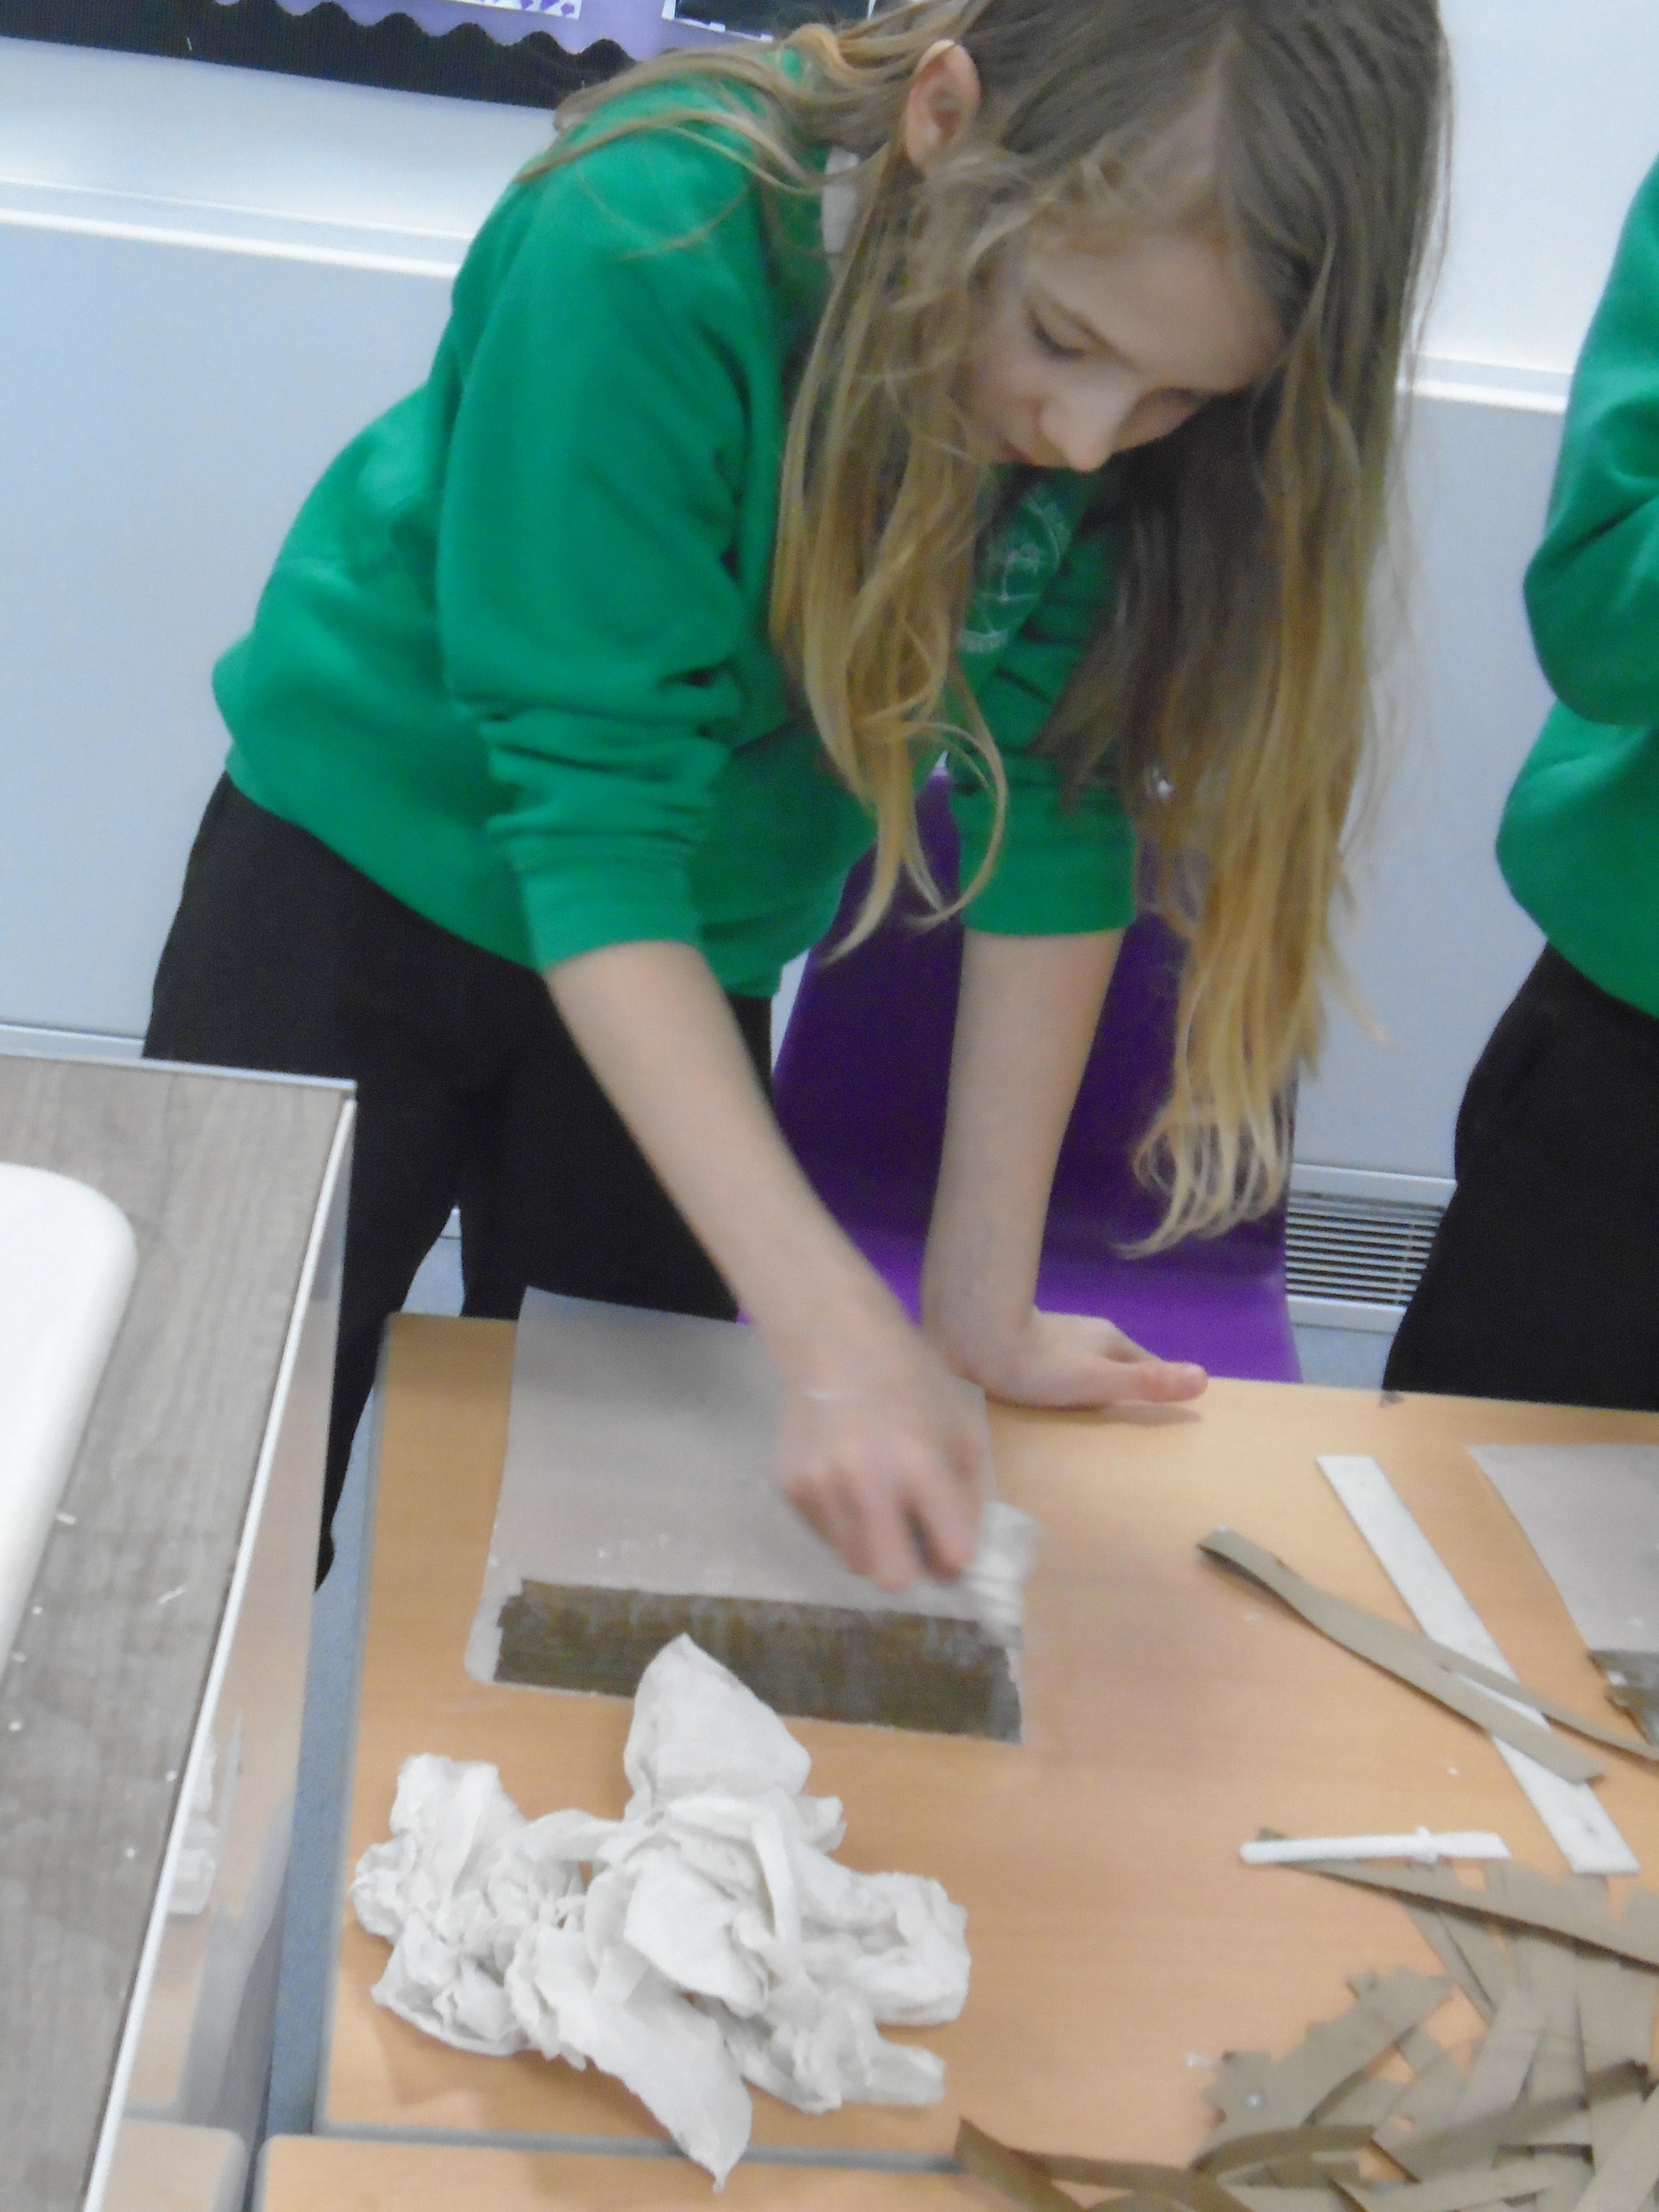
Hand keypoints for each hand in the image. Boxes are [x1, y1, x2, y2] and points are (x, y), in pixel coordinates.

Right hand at [775, 1325, 990, 1592]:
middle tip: (911, 1541)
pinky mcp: (790, 1486)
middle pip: (892, 1578)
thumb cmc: (910, 1381)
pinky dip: (841, 1520)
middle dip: (909, 1567)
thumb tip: (960, 1558)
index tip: (951, 1545)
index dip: (956, 1556)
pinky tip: (845, 1479)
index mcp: (921, 1464)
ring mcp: (821, 1486)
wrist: (834, 1341)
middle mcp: (867, 1481)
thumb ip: (968, 1493)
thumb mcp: (961, 1426)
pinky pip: (824, 1533)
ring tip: (876, 1501)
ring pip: (854, 1562)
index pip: (952, 1553)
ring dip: (872, 1545)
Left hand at [934, 1307, 1206, 1410]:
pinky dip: (1065, 1379)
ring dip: (1094, 1381)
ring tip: (1095, 1412)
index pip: (1148, 1366)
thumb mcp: (1099, 1381)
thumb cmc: (1038, 1366)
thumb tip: (1203, 1379)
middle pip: (1119, 1362)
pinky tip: (1053, 1394)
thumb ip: (1147, 1384)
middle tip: (1132, 1418)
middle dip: (1127, 1384)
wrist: (973, 1338)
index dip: (1159, 1386)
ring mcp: (1057, 1333)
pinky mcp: (1027, 1341)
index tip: (1168, 1410)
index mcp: (1110, 1340)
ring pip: (1088, 1360)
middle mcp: (1087, 1331)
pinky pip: (1059, 1363)